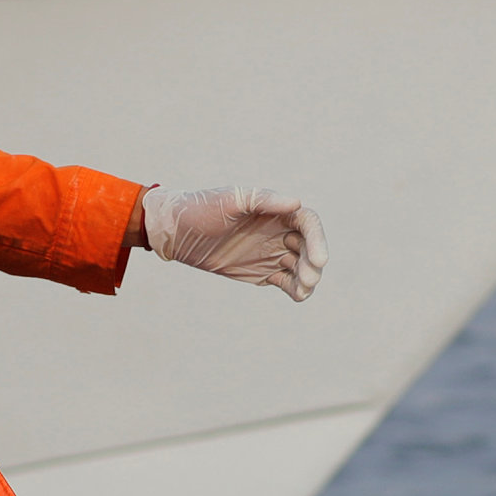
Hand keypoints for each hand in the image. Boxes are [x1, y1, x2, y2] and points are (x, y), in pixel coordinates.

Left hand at [135, 186, 326, 302]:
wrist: (176, 231)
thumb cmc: (202, 208)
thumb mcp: (231, 200)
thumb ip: (264, 200)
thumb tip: (296, 202)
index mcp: (275, 210)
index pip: (307, 223)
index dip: (318, 240)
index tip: (319, 259)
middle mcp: (278, 231)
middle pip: (308, 247)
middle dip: (312, 263)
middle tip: (308, 279)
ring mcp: (271, 252)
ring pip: (299, 266)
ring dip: (306, 278)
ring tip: (303, 289)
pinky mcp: (262, 271)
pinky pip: (285, 281)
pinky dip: (294, 288)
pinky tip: (297, 295)